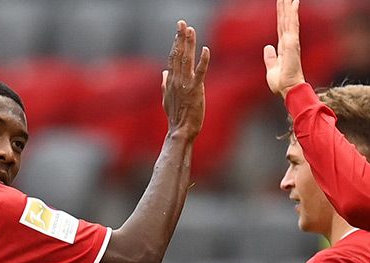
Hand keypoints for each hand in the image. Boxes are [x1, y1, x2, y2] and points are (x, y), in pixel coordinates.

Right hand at [162, 20, 209, 140]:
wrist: (180, 131)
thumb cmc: (176, 117)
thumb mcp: (166, 99)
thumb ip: (165, 84)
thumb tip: (163, 72)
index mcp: (170, 81)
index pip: (172, 57)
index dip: (175, 42)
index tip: (178, 30)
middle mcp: (176, 80)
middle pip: (178, 54)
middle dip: (180, 37)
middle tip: (183, 23)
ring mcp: (185, 84)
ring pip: (187, 60)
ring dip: (189, 44)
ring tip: (191, 30)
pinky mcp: (195, 90)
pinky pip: (200, 72)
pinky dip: (203, 60)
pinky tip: (206, 49)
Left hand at [264, 0, 305, 96]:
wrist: (288, 89)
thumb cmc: (282, 83)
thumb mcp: (271, 69)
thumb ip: (270, 58)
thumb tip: (267, 47)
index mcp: (283, 47)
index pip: (281, 26)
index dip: (281, 14)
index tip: (281, 3)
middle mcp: (289, 41)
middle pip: (285, 19)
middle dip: (285, 6)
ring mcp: (291, 41)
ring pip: (289, 18)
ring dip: (289, 5)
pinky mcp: (292, 42)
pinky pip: (292, 24)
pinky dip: (293, 13)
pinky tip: (294, 2)